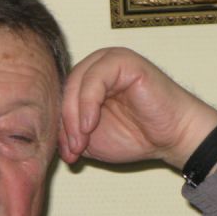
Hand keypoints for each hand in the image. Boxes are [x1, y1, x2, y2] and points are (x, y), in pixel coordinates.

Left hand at [58, 47, 216, 168]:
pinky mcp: (125, 61)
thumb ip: (66, 132)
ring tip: (81, 141)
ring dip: (74, 117)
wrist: (172, 138)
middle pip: (63, 90)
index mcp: (84, 80)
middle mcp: (95, 65)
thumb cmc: (134, 136)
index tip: (66, 154)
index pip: (57, 98)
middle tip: (72, 149)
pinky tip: (91, 125)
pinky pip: (95, 79)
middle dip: (64, 124)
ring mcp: (110, 60)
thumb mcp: (89, 139)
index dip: (57, 127)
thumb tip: (44, 136)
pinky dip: (88, 104)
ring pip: (75, 84)